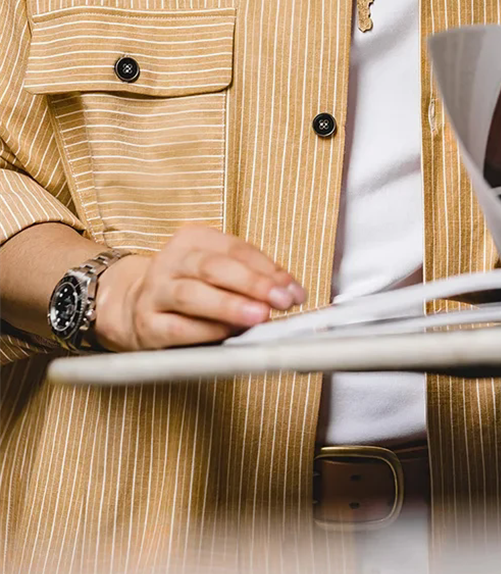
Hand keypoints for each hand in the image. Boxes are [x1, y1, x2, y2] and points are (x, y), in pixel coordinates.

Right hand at [93, 224, 305, 351]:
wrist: (133, 307)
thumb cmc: (189, 288)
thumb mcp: (220, 274)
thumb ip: (254, 279)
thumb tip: (290, 292)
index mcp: (193, 239)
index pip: (237, 249)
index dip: (269, 269)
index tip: (294, 291)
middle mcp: (171, 261)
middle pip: (214, 267)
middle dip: (253, 283)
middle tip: (281, 300)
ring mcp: (155, 292)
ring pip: (192, 295)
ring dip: (229, 305)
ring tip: (259, 315)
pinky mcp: (147, 324)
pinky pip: (178, 327)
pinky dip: (205, 330)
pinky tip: (227, 333)